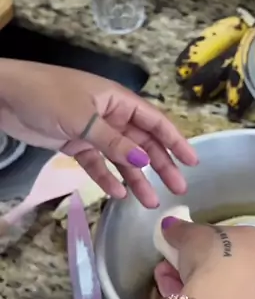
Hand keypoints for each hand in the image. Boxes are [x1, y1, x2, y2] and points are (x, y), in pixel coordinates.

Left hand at [0, 60, 197, 207]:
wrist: (6, 96)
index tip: (192, 162)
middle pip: (143, 142)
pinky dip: (108, 178)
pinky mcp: (75, 143)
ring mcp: (93, 131)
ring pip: (122, 157)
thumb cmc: (47, 95)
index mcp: (118, 100)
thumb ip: (114, 142)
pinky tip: (118, 194)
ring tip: (149, 202)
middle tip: (178, 189)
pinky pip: (98, 164)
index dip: (176, 141)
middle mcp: (111, 116)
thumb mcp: (84, 119)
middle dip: (161, 165)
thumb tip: (144, 160)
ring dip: (136, 178)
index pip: (155, 122)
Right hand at [154, 218, 254, 298]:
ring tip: (166, 285)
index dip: (209, 244)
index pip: (240, 241)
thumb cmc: (217, 259)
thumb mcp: (193, 235)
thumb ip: (182, 229)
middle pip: (234, 268)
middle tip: (172, 268)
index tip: (187, 249)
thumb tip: (171, 225)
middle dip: (199, 268)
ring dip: (195, 287)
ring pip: (229, 293)